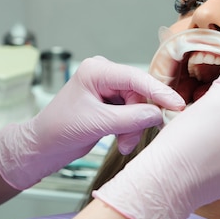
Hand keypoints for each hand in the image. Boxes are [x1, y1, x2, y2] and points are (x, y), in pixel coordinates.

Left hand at [0, 56, 185, 189]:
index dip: (159, 92)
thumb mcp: (97, 124)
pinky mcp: (109, 104)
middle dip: (138, 120)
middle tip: (130, 140)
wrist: (42, 147)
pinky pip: (131, 114)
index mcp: (96, 71)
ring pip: (137, 107)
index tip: (177, 105)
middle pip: (139, 95)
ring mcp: (106, 90)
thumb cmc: (59, 130)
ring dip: (133, 129)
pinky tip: (121, 142)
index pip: (135, 78)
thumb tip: (158, 114)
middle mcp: (103, 76)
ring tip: (122, 145)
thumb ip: (130, 118)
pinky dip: (128, 130)